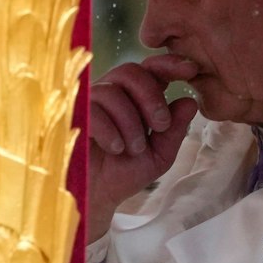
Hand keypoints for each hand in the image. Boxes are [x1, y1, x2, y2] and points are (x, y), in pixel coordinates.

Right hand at [87, 55, 199, 241]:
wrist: (96, 197)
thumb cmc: (125, 172)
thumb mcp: (159, 155)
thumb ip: (175, 130)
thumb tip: (190, 101)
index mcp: (136, 98)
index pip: (151, 69)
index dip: (169, 64)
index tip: (190, 70)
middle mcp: (113, 93)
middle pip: (131, 71)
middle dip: (151, 96)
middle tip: (160, 125)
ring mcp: (90, 102)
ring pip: (113, 92)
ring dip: (131, 122)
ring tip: (134, 149)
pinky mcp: (72, 116)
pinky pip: (93, 110)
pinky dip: (110, 130)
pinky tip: (116, 148)